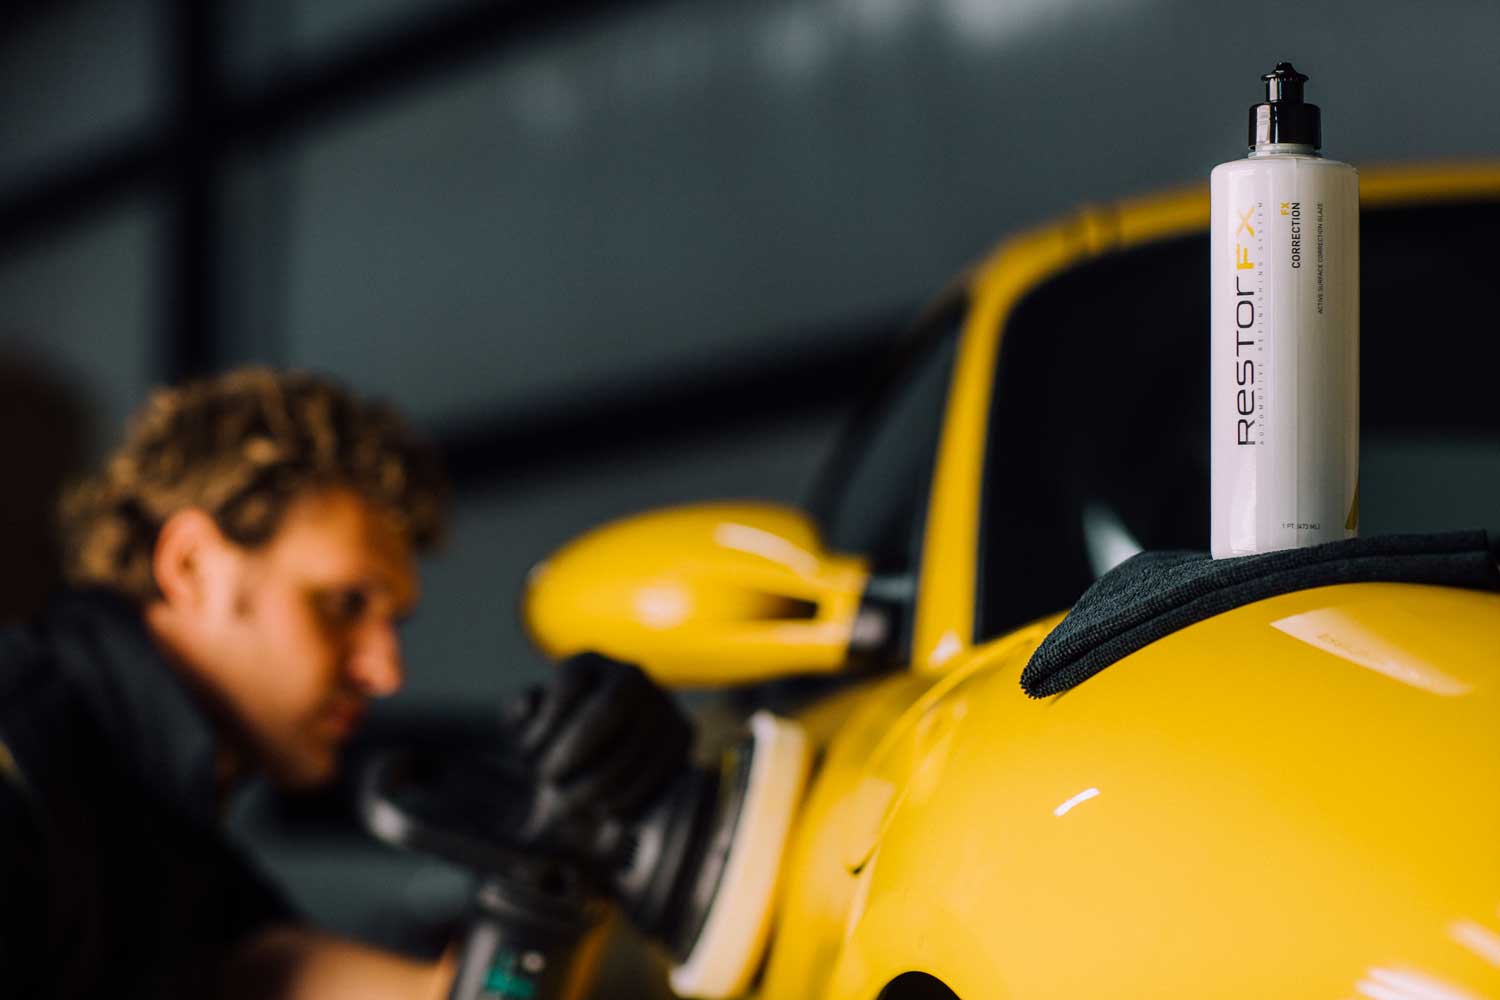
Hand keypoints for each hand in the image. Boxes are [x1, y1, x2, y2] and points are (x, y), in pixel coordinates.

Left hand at [508, 652, 692, 818]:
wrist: (611, 744)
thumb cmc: (558, 738)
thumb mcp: (533, 723)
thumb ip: (520, 716)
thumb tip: (524, 708)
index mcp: (588, 662)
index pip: (569, 683)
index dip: (546, 723)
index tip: (529, 756)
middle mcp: (629, 673)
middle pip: (607, 709)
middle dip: (575, 752)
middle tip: (549, 784)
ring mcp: (661, 701)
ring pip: (635, 743)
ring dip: (597, 783)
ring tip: (569, 806)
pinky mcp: (684, 732)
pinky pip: (660, 769)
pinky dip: (630, 797)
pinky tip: (605, 813)